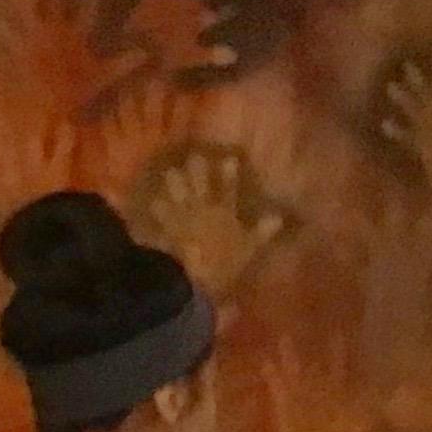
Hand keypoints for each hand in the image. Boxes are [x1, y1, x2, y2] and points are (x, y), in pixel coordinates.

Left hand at [135, 144, 288, 297]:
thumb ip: (262, 231)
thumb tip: (278, 217)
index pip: (229, 190)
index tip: (229, 158)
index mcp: (225, 214)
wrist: (195, 276)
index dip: (229, 175)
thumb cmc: (225, 264)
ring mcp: (183, 217)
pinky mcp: (168, 229)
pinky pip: (161, 215)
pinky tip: (153, 201)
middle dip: (198, 171)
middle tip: (194, 155)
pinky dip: (158, 208)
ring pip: (179, 195)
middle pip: (200, 186)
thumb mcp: (249, 248)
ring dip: (174, 183)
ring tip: (170, 171)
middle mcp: (204, 209)